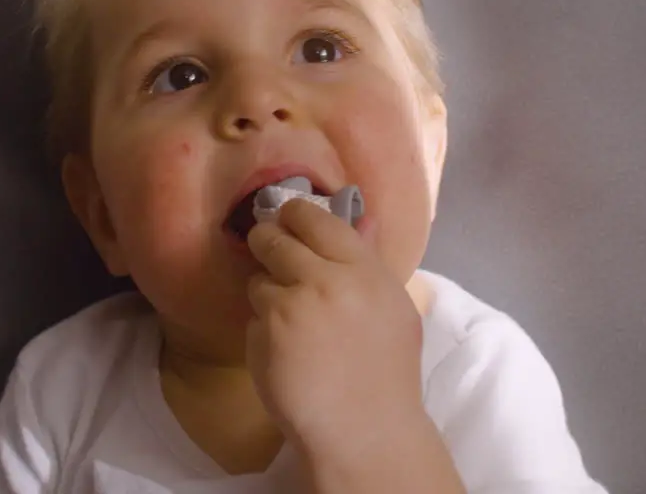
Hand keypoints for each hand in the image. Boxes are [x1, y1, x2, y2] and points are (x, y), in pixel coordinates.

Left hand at [244, 199, 425, 459]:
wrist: (365, 430)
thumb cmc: (387, 370)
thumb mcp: (392, 306)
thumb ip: (369, 259)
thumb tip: (357, 216)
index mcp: (362, 269)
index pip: (314, 218)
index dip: (294, 216)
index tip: (289, 222)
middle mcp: (324, 280)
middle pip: (273, 238)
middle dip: (268, 244)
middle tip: (272, 255)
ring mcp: (289, 308)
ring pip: (258, 280)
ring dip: (267, 294)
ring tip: (294, 325)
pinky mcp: (262, 337)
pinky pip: (253, 319)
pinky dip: (263, 332)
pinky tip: (288, 354)